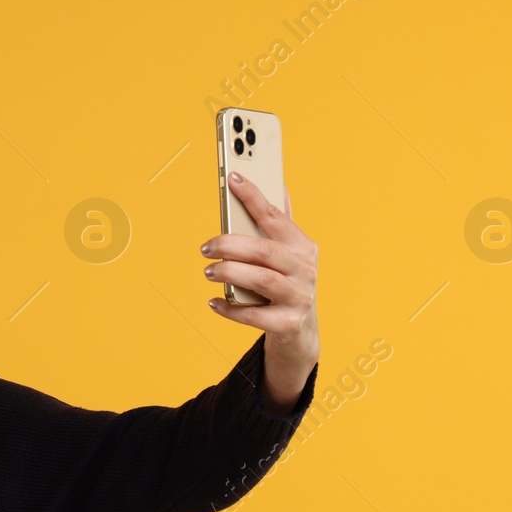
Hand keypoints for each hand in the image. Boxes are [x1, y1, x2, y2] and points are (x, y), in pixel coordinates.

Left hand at [202, 173, 319, 412]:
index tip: (233, 178)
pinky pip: (254, 316)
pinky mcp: (288, 324)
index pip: (275, 216)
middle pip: (265, 250)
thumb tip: (279, 184)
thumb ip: (281, 223)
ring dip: (230, 273)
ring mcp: (299, 298)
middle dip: (231, 245)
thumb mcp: (288, 253)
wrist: (299, 332)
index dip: (254, 197)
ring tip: (208, 271)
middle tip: (206, 248)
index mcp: (303, 246)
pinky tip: (214, 302)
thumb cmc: (286, 284)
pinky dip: (230, 309)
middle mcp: (305, 270)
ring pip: (261, 280)